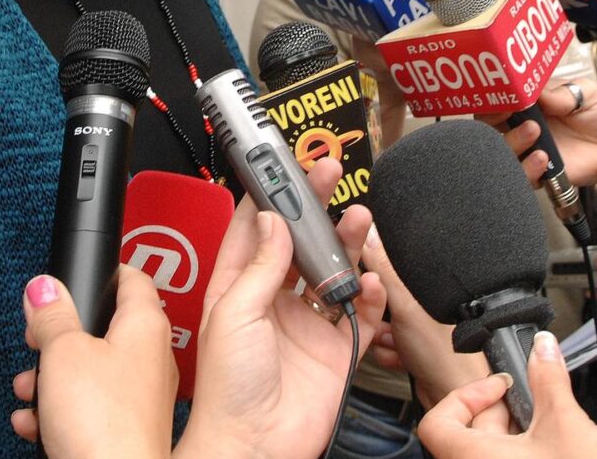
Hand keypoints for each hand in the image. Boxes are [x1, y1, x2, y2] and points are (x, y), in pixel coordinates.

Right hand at [11, 267, 176, 458]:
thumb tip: (44, 288)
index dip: (102, 273)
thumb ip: (52, 316)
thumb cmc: (102, 420)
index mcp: (145, 325)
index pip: (132, 277)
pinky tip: (37, 422)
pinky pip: (91, 406)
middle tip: (37, 341)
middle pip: (103, 328)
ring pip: (91, 370)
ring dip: (53, 378)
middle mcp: (152, 356)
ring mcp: (142, 394)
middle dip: (60, 337)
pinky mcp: (129, 426)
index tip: (75, 278)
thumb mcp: (62, 353)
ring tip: (30, 389)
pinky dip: (62, 410)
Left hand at [179, 159, 386, 458]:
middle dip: (313, 206)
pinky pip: (360, 309)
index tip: (280, 166)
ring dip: (345, 242)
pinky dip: (368, 292)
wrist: (256, 446)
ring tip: (357, 220)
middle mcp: (272, 301)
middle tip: (328, 174)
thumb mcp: (234, 313)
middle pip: (297, 241)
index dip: (266, 195)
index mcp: (235, 288)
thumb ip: (260, 265)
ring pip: (332, 268)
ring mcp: (306, 322)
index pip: (252, 228)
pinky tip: (365, 284)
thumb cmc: (228, 391)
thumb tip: (272, 221)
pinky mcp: (337, 346)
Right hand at [359, 221, 500, 420]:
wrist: (454, 396)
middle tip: (387, 323)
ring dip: (382, 336)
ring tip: (397, 344)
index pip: (391, 263)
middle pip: (382, 294)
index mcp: (428, 279)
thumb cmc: (444, 352)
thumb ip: (384, 268)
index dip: (373, 273)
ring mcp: (422, 322)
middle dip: (376, 312)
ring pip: (381, 321)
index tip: (364, 284)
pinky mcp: (416, 344)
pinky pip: (388, 342)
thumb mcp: (406, 306)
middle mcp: (427, 298)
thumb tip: (369, 231)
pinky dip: (390, 352)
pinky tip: (402, 357)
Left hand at [417, 330, 596, 458]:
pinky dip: (522, 453)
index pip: (437, 424)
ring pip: (490, 453)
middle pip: (469, 435)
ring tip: (548, 427)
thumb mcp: (567, 424)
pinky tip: (551, 447)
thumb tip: (543, 349)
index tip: (499, 387)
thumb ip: (549, 380)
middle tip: (533, 401)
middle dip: (502, 411)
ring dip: (515, 434)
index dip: (465, 397)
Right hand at [497, 77, 596, 187]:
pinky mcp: (539, 174)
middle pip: (489, 125)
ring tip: (534, 132)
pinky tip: (543, 158)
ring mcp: (529, 151)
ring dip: (511, 141)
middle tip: (509, 112)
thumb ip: (563, 92)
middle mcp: (524, 126)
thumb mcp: (587, 93)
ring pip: (499, 152)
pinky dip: (526, 168)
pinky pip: (521, 176)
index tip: (503, 91)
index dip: (495, 93)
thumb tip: (538, 91)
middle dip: (492, 118)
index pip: (501, 96)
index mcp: (532, 102)